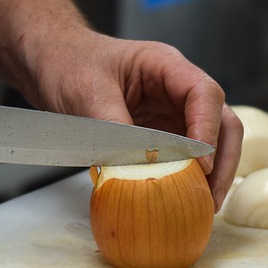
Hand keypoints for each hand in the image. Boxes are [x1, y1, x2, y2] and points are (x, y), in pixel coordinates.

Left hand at [26, 28, 242, 211]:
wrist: (46, 62)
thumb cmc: (66, 62)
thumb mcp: (87, 92)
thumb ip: (115, 127)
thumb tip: (137, 165)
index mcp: (164, 65)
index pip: (204, 94)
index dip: (207, 130)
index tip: (200, 164)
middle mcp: (174, 88)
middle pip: (220, 121)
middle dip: (222, 160)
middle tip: (212, 196)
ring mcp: (167, 111)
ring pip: (206, 142)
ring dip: (209, 173)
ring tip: (202, 205)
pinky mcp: (155, 132)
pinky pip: (179, 155)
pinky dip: (184, 176)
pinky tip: (179, 198)